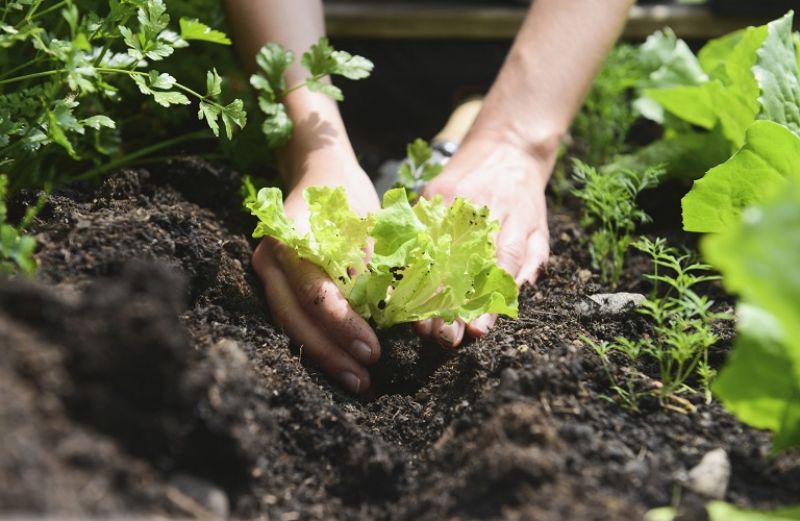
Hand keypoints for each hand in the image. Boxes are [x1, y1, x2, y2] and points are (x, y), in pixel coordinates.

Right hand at [251, 147, 380, 393]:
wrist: (318, 171)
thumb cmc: (349, 197)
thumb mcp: (369, 226)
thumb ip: (374, 268)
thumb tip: (393, 317)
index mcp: (292, 240)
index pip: (316, 294)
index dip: (345, 326)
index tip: (375, 351)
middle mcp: (270, 260)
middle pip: (295, 318)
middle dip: (331, 353)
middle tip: (364, 380)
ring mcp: (267, 273)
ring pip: (288, 325)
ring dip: (322, 356)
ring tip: (356, 382)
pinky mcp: (274, 284)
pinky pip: (290, 320)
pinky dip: (315, 343)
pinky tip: (340, 364)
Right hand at [417, 137, 551, 346]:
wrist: (505, 144)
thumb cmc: (524, 196)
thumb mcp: (539, 228)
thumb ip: (530, 263)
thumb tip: (513, 296)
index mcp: (513, 222)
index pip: (500, 266)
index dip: (487, 301)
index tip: (475, 331)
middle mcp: (482, 211)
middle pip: (462, 265)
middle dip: (450, 305)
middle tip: (443, 338)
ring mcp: (452, 201)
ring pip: (434, 252)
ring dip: (426, 291)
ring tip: (420, 323)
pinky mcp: (431, 193)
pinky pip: (416, 232)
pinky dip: (407, 261)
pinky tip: (400, 288)